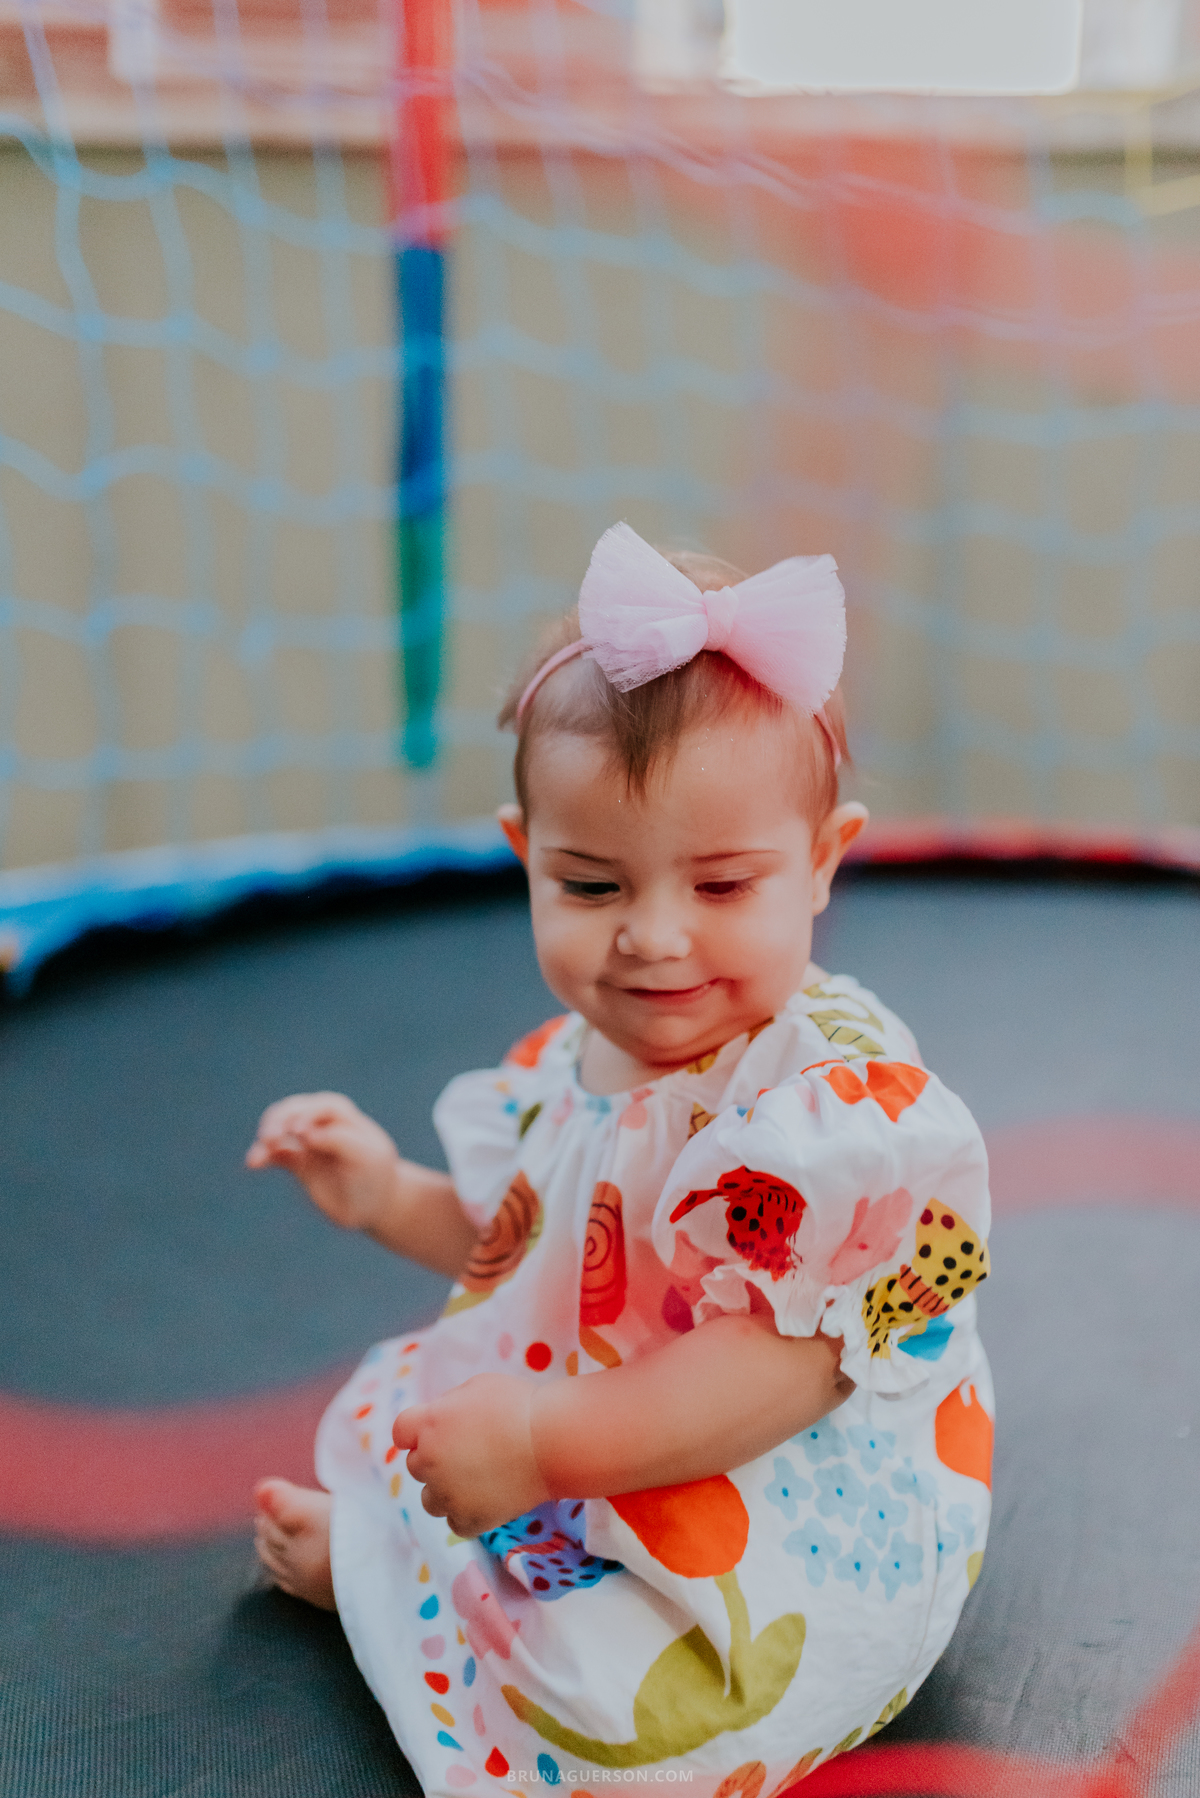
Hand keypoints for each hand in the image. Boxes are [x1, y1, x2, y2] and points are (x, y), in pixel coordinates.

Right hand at [246, 1091, 401, 1232]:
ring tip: (258, 1155)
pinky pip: (275, 1154)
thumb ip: (340, 1142)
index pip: (325, 1108)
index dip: (310, 1115)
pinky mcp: (297, 1161)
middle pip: (296, 1110)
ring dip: (268, 1139)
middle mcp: (323, 1124)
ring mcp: (307, 1142)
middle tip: (270, 1137)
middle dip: (281, 1120)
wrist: (375, 1203)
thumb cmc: (375, 1176)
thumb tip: (306, 1134)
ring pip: (281, 1131)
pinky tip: (253, 1164)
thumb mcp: (367, 1159)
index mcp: (346, 1118)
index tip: (299, 1133)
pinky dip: (263, 1156)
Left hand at [392, 1373, 549, 1537]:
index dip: (416, 1432)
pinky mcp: (468, 1520)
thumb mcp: (477, 1387)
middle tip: (469, 1453)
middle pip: (416, 1466)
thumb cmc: (517, 1405)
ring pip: (430, 1500)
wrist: (551, 1441)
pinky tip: (487, 1498)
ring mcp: (447, 1494)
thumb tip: (441, 1421)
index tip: (434, 1433)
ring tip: (477, 1479)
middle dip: (435, 1459)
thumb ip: (449, 1405)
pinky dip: (466, 1514)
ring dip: (445, 1490)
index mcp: (429, 1423)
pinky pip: (454, 1522)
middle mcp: (429, 1460)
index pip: (401, 1432)